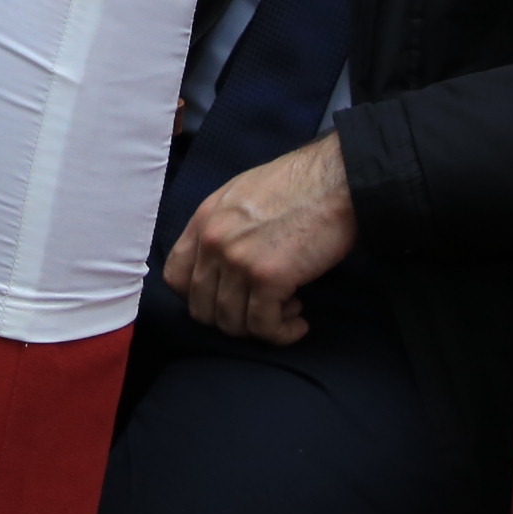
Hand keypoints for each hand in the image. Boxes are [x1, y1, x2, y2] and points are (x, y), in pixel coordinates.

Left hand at [162, 132, 356, 342]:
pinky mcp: (268, 277)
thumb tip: (220, 266)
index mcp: (204, 220)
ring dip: (261, 327)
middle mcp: (213, 241)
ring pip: (231, 323)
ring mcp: (238, 260)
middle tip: (263, 310)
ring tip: (288, 309)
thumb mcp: (242, 196)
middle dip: (233, 319)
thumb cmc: (299, 186)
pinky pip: (263, 327)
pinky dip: (281, 334)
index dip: (199, 297)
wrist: (337, 179)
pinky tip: (299, 323)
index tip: (227, 299)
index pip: (174, 277)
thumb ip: (222, 228)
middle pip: (201, 308)